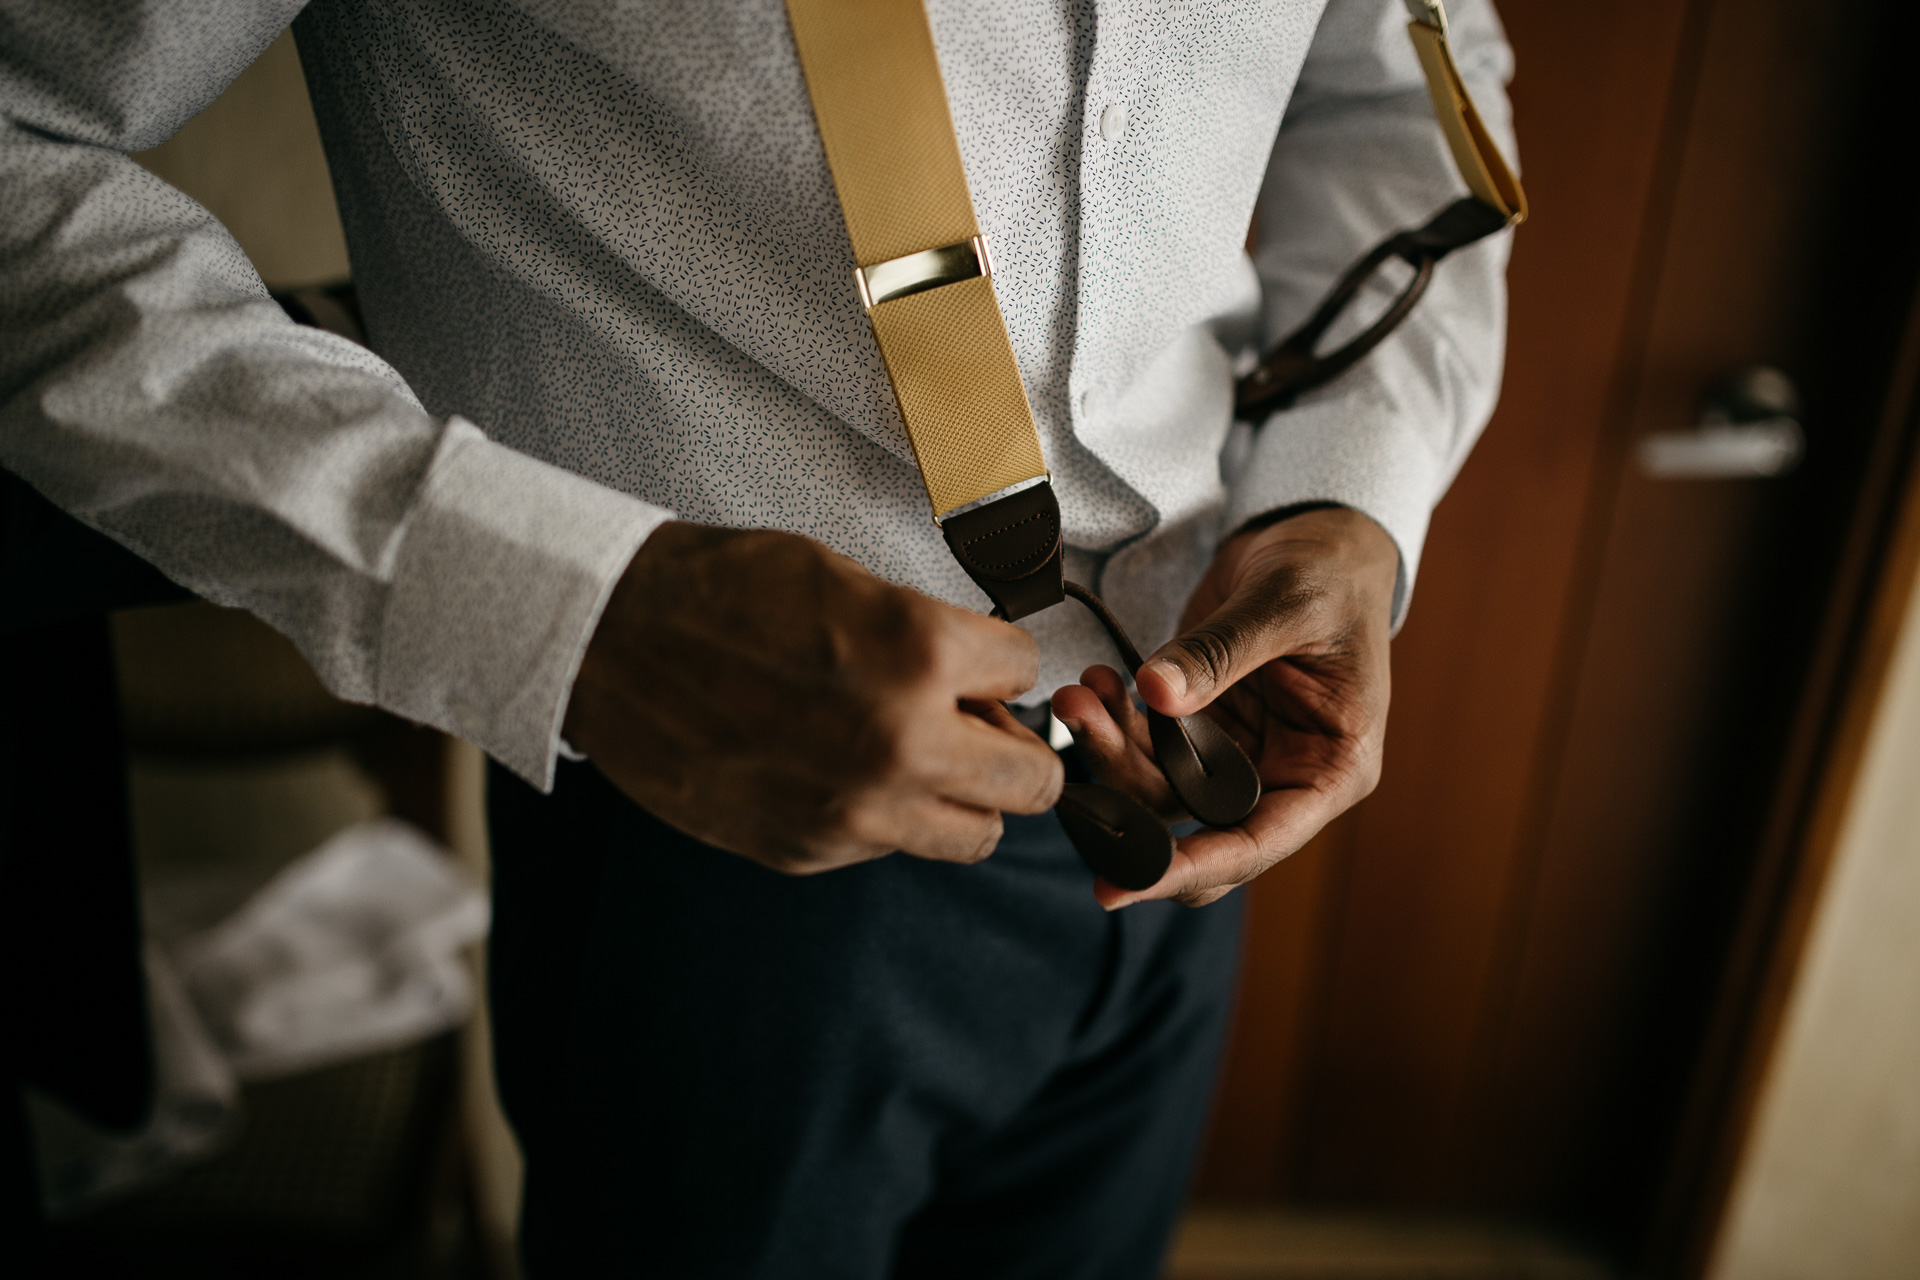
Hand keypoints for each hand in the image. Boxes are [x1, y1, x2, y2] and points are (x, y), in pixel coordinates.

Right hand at [563, 522, 1063, 874]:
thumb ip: (931, 638)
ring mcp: (855, 811)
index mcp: (919, 654)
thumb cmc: (722, 591)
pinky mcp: (807, 849)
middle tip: (978, 722)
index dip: (1000, 662)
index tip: (975, 662)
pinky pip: (891, 847)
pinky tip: (836, 769)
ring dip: (962, 795)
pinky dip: (884, 815)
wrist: (607, 640)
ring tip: (915, 757)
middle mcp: (901, 744)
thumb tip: (983, 685)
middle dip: (1015, 744)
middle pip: (1033, 782)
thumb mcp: (850, 579)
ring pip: (976, 835)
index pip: (1028, 672)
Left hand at [1051, 506, 1396, 907]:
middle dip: (1128, 796)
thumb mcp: (1286, 605)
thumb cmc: (1330, 575)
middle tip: (1079, 730)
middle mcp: (1281, 777)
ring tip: (1079, 694)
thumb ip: (1222, 653)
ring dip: (1109, 750)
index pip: (1257, 842)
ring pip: (1157, 789)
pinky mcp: (1201, 728)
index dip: (1191, 868)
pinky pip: (1145, 747)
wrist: (1314, 540)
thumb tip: (1156, 694)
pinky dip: (1114, 723)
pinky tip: (1096, 684)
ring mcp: (1236, 755)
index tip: (1125, 882)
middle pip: (1194, 825)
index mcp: (1331, 770)